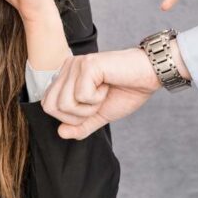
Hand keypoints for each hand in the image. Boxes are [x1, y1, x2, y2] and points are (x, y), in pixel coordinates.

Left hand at [41, 48, 162, 139]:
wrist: (149, 76)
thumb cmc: (126, 91)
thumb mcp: (99, 115)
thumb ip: (80, 126)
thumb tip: (60, 133)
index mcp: (66, 76)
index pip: (48, 105)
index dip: (69, 117)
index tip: (91, 106)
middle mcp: (67, 67)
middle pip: (51, 106)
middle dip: (76, 115)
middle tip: (96, 102)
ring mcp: (75, 64)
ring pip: (64, 103)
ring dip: (88, 107)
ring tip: (103, 93)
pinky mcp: (87, 64)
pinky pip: (81, 96)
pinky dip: (97, 99)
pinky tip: (107, 86)